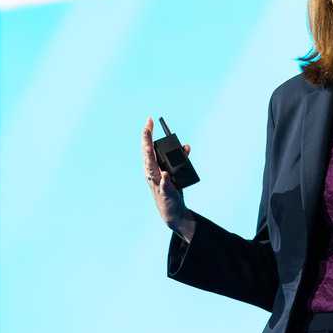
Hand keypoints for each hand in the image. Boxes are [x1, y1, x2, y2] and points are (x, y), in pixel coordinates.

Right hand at [141, 116, 194, 239]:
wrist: (172, 213)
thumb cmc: (171, 190)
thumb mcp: (174, 173)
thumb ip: (180, 159)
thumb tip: (187, 146)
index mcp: (152, 168)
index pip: (148, 148)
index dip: (147, 134)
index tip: (149, 119)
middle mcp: (151, 174)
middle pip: (147, 155)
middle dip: (146, 141)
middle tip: (146, 127)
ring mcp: (156, 184)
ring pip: (151, 169)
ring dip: (150, 157)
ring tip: (149, 146)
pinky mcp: (165, 193)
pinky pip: (164, 185)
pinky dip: (164, 180)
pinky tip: (165, 174)